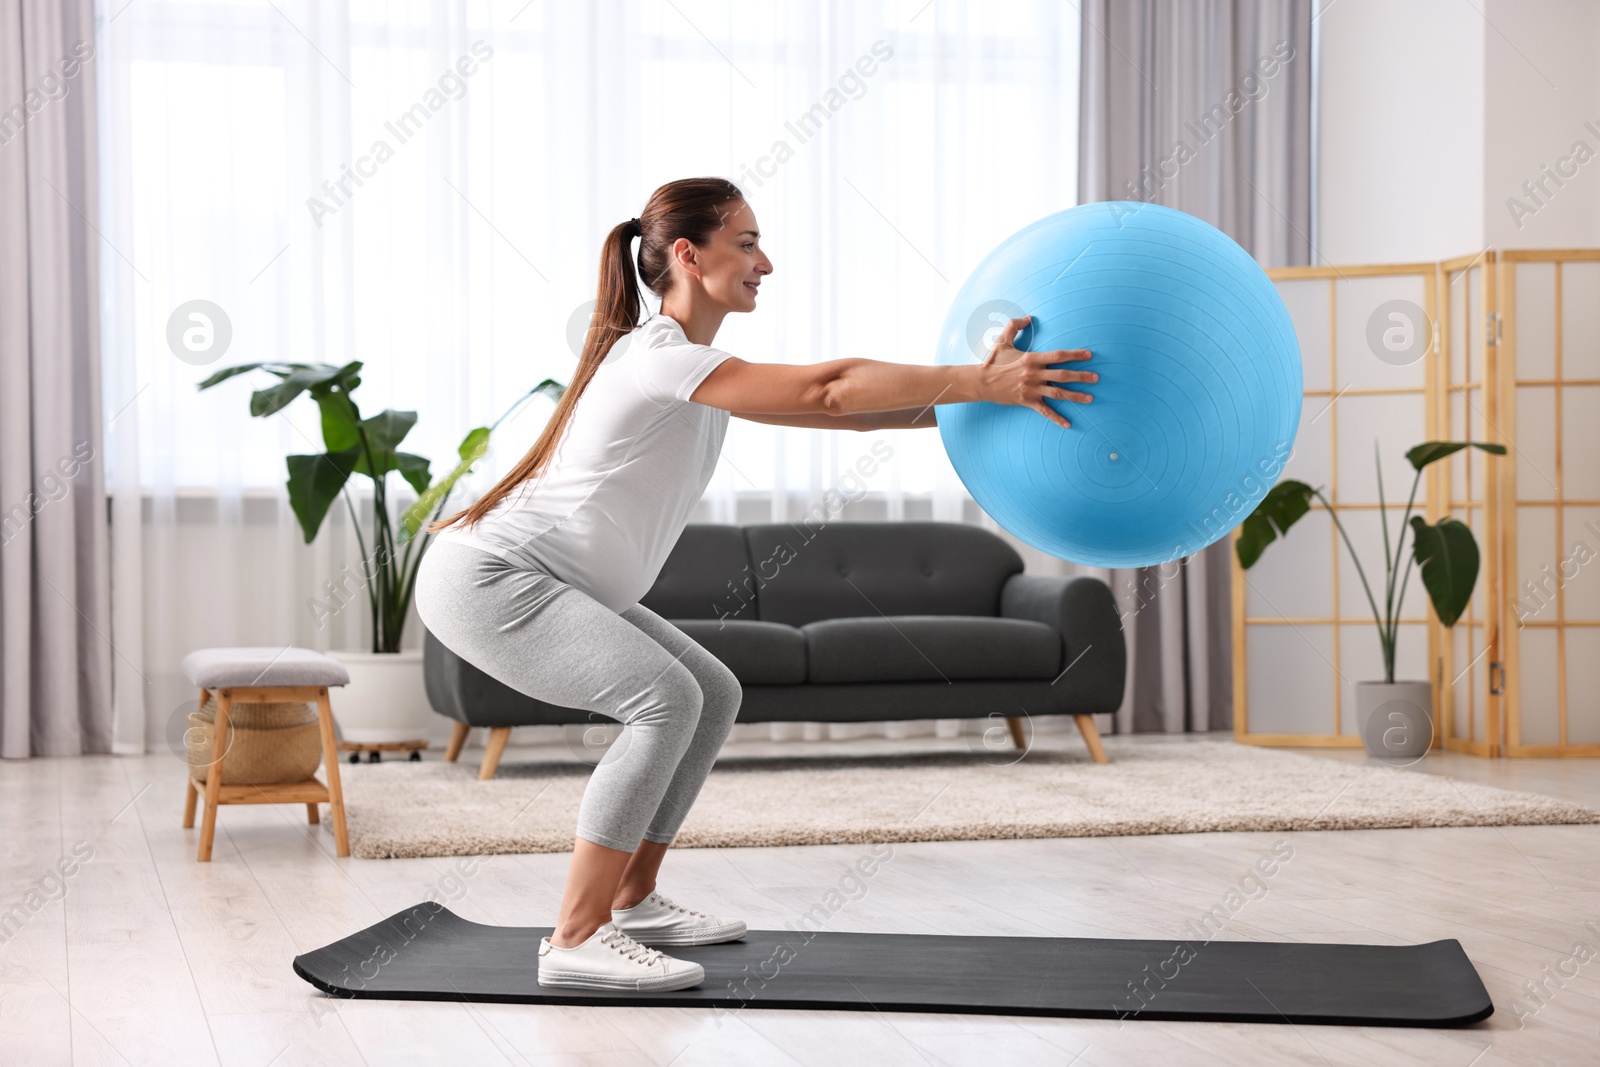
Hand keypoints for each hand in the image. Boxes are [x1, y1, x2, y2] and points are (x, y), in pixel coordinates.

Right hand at [978, 315, 1094, 429]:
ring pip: (1058, 393)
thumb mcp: (1002, 340)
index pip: (1057, 356)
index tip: (1088, 355)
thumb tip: (1028, 317)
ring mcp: (1031, 389)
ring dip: (1075, 396)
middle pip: (1062, 375)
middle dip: (1081, 376)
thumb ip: (1015, 326)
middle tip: (1096, 378)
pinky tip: (1068, 424)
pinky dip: (1057, 418)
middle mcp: (1034, 374)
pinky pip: (1045, 411)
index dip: (1074, 355)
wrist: (981, 382)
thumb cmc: (993, 361)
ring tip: (1091, 398)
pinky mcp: (1027, 401)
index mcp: (1031, 359)